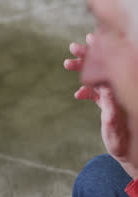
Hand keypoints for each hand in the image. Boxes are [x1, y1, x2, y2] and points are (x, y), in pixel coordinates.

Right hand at [65, 34, 137, 177]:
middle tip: (73, 48)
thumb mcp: (114, 131)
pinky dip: (87, 89)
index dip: (101, 52)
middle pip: (106, 66)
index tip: (89, 41)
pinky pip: (98, 90)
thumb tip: (105, 94)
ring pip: (100, 76)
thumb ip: (110, 113)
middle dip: (89, 56)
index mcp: (123, 93)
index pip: (113, 67)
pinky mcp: (110, 102)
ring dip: (84, 69)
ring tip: (67, 63)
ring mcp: (116, 95)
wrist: (129, 154)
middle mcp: (121, 91)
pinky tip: (78, 95)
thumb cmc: (123, 144)